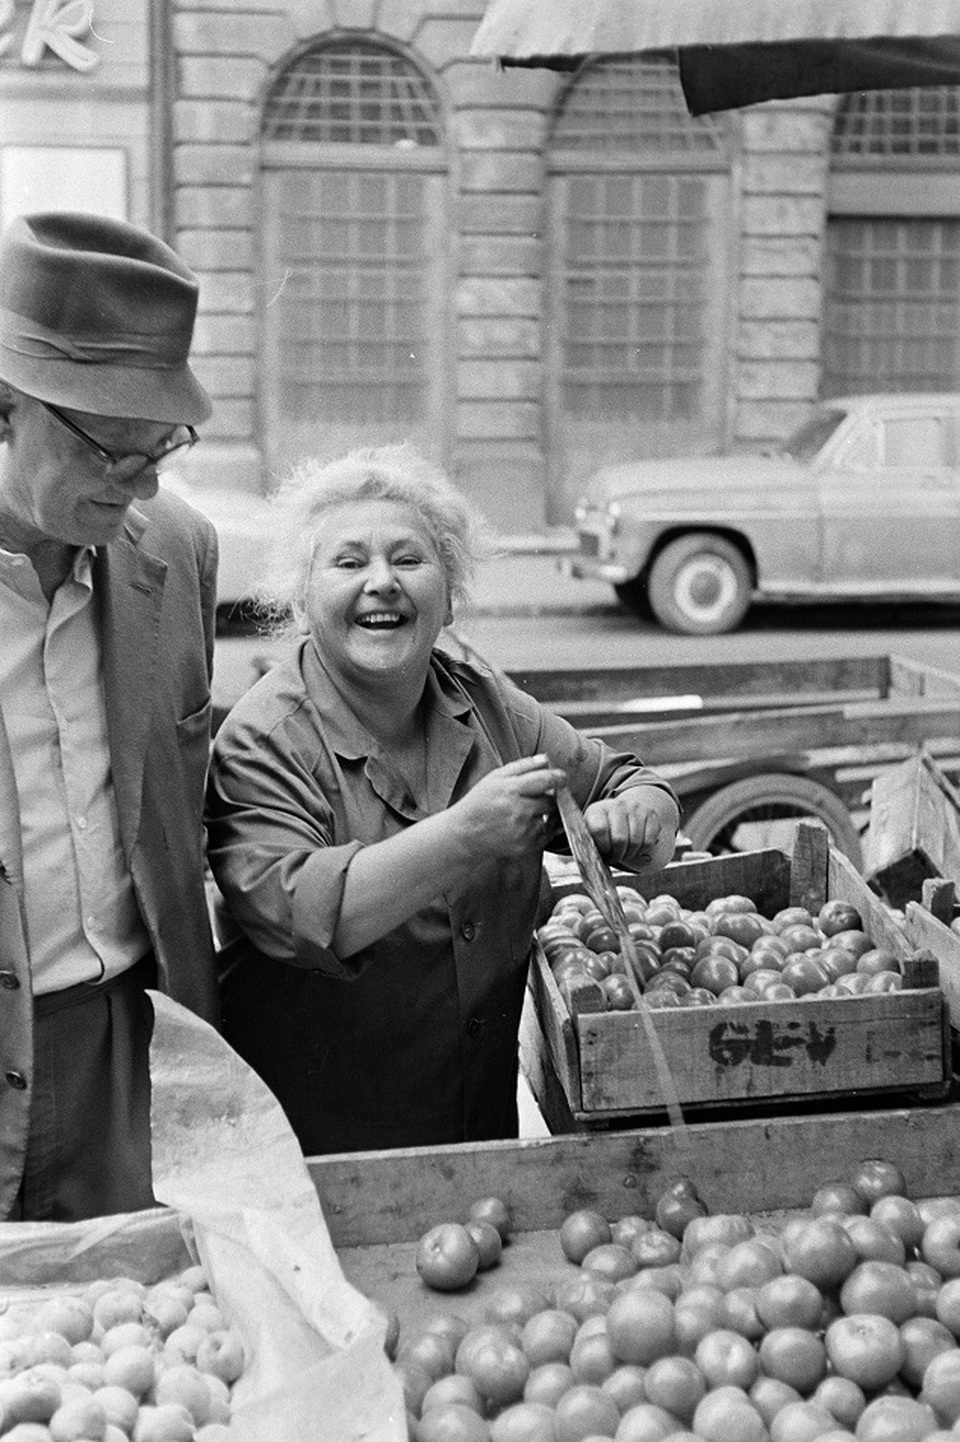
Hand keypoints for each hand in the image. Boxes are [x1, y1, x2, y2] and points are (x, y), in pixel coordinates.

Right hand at [452, 755, 566, 860]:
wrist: (465, 834)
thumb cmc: (479, 804)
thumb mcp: (495, 777)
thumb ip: (522, 766)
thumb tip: (545, 760)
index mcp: (511, 790)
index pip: (546, 780)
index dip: (559, 778)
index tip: (563, 778)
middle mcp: (519, 810)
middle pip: (551, 801)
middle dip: (552, 798)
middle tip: (542, 797)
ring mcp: (524, 830)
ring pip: (552, 819)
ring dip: (548, 814)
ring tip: (531, 812)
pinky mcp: (527, 846)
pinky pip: (547, 835)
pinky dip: (544, 829)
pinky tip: (528, 825)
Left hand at [583, 788, 678, 869]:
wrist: (621, 813)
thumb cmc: (603, 830)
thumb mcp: (591, 834)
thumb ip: (589, 844)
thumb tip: (591, 861)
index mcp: (598, 810)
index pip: (600, 830)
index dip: (603, 848)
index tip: (603, 853)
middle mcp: (617, 805)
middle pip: (620, 839)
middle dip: (617, 855)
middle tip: (615, 858)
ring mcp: (635, 808)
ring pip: (635, 841)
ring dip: (630, 853)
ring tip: (624, 853)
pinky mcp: (651, 814)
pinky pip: (649, 841)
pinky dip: (642, 849)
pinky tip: (635, 846)